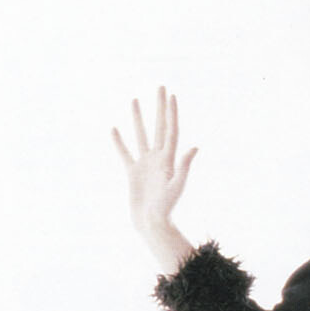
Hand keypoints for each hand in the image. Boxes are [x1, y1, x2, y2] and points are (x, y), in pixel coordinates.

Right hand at [111, 87, 198, 271]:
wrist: (151, 223)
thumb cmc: (166, 208)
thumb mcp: (177, 186)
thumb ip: (184, 166)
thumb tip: (195, 147)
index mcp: (169, 159)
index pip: (171, 130)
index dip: (171, 113)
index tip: (171, 95)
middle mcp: (158, 158)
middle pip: (159, 126)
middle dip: (160, 107)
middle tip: (160, 87)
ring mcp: (145, 164)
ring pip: (141, 135)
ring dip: (139, 118)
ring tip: (135, 100)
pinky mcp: (133, 173)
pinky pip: (125, 153)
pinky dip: (119, 142)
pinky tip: (114, 129)